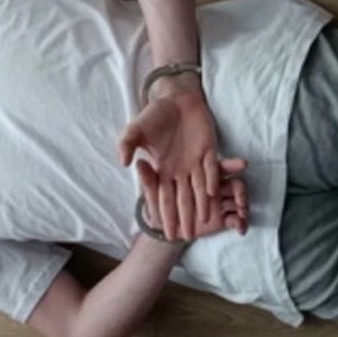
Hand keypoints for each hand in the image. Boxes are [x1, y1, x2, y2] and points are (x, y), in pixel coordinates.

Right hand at [118, 75, 245, 238]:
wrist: (175, 98)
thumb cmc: (154, 115)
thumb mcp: (135, 130)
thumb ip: (127, 145)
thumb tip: (124, 163)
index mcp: (163, 169)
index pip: (163, 197)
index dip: (165, 215)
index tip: (165, 233)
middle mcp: (180, 170)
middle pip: (183, 199)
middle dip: (185, 218)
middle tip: (187, 238)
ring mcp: (195, 161)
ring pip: (199, 189)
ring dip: (201, 205)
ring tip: (205, 223)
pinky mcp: (208, 150)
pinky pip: (211, 169)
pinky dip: (212, 180)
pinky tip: (213, 194)